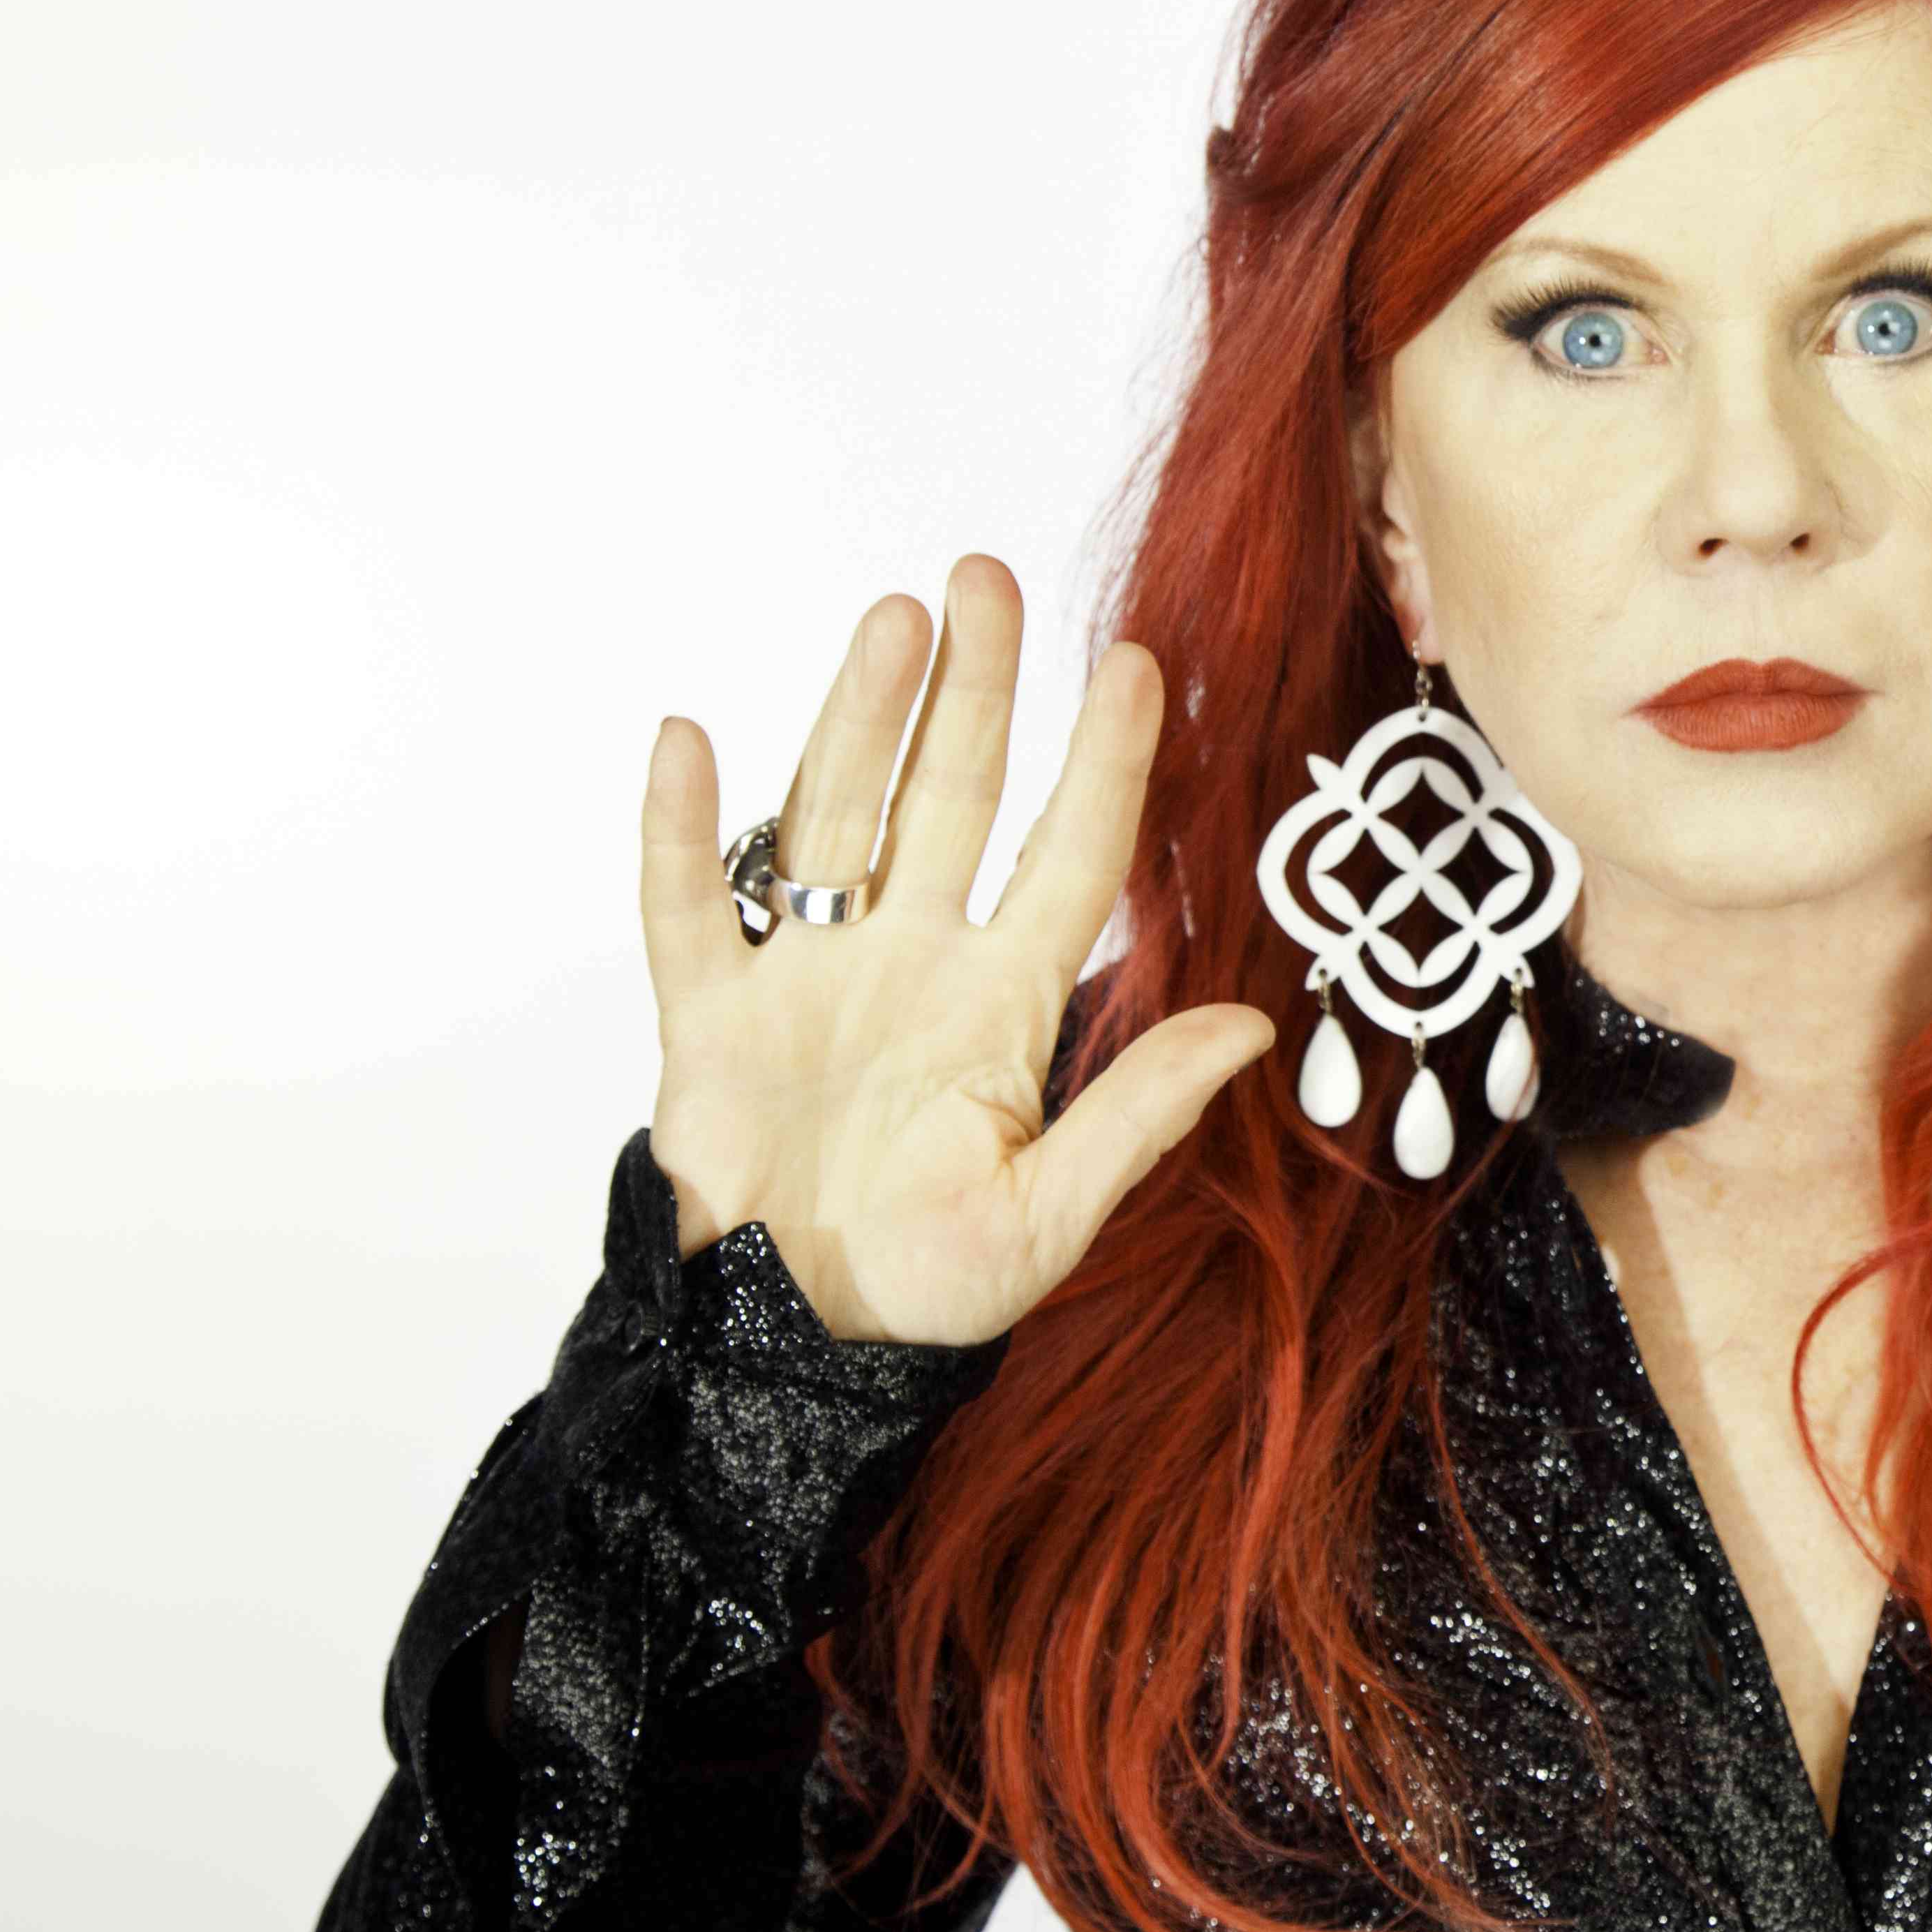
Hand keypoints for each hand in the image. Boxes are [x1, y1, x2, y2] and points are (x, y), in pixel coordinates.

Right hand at [634, 554, 1273, 1346]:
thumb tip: (1251, 1027)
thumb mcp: (1051, 1215)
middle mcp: (911, 963)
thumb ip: (1139, 1115)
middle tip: (985, 578)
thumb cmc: (929, 1292)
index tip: (1137, 662)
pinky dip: (680, 829)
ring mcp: (807, 978)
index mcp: (1001, 1006)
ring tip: (893, 621)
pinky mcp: (709, 1016)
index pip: (1071, 856)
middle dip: (973, 689)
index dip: (1104, 762)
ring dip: (858, 720)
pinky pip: (688, 905)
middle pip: (949, 796)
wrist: (797, 1353)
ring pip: (836, 818)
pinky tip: (689, 741)